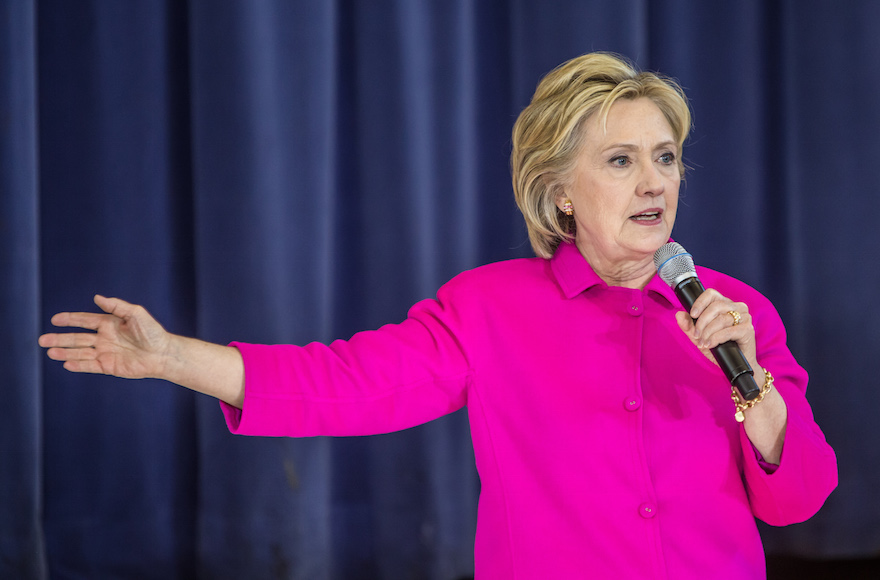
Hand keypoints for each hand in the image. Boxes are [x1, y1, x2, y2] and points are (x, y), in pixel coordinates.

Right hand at [39, 295, 170, 378]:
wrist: (163, 354)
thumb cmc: (153, 332)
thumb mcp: (136, 314)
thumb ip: (116, 306)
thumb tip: (96, 297)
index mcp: (109, 324)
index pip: (84, 321)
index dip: (70, 320)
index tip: (55, 319)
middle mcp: (104, 338)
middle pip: (77, 338)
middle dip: (60, 339)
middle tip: (42, 340)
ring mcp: (106, 353)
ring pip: (80, 352)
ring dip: (65, 352)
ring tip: (50, 352)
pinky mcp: (109, 366)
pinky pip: (90, 366)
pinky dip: (78, 365)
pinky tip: (66, 363)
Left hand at [674, 289, 786, 462]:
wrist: (735, 367)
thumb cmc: (719, 349)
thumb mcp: (699, 337)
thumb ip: (688, 326)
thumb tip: (679, 315)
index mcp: (725, 304)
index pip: (711, 294)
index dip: (699, 302)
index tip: (692, 314)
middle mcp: (737, 307)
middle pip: (715, 305)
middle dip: (701, 322)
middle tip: (695, 336)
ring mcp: (745, 318)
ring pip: (721, 318)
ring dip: (707, 331)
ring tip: (702, 343)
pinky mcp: (748, 330)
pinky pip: (729, 330)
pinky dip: (716, 338)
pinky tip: (709, 345)